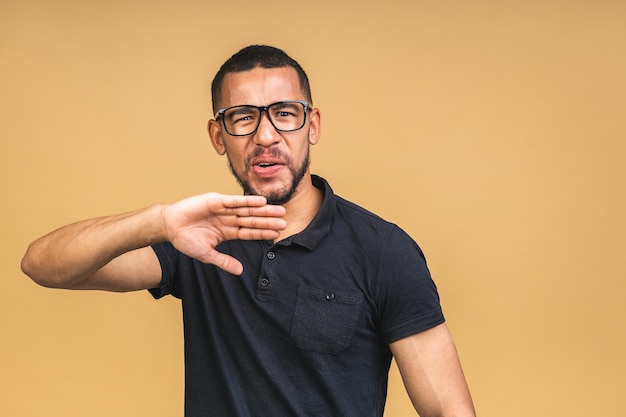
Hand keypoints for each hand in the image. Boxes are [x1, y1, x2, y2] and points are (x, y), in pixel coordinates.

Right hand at [163, 193, 285, 274]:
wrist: (169, 226)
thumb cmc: (185, 240)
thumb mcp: (206, 254)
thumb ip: (223, 261)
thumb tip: (240, 271)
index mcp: (227, 232)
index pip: (249, 232)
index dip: (263, 232)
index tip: (278, 233)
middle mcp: (228, 219)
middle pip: (252, 220)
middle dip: (268, 220)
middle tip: (285, 221)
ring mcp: (223, 209)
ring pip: (247, 210)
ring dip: (263, 210)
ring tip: (279, 210)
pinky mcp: (215, 200)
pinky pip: (234, 201)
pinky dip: (247, 201)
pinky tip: (261, 201)